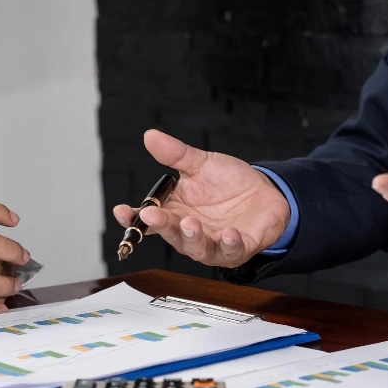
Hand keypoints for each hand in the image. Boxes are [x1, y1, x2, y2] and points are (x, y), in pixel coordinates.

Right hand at [112, 130, 290, 267]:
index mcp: (175, 212)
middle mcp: (189, 232)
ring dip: (192, 237)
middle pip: (170, 233)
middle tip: (152, 214)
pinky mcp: (238, 248)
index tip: (122, 211)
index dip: (133, 218)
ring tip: (189, 223)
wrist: (266, 191)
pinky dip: (228, 244)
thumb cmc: (228, 182)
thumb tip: (150, 136)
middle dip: (161, 225)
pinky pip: (230, 251)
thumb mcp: (201, 164)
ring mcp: (213, 243)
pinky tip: (228, 233)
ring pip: (197, 248)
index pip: (149, 219)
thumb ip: (176, 155)